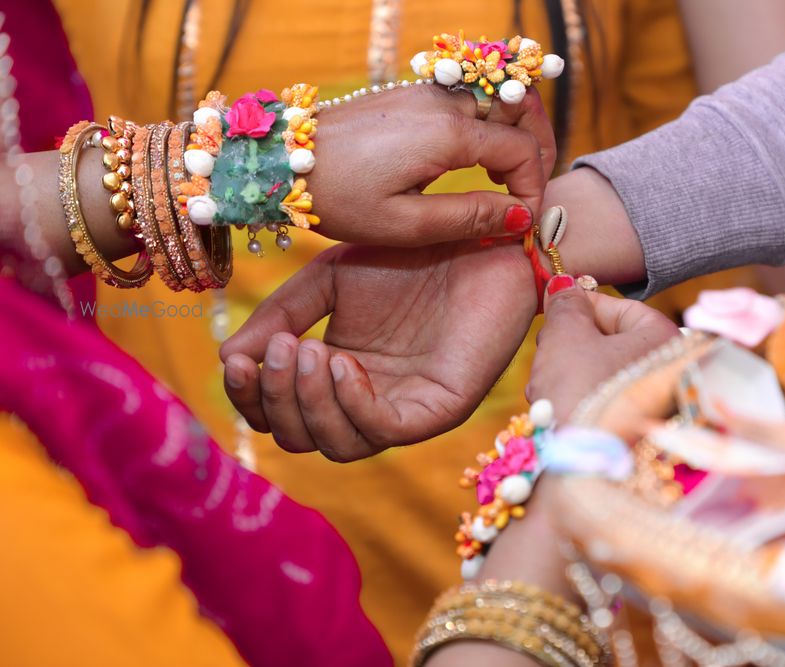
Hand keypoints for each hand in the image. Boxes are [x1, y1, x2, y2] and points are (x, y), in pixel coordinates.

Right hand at [219, 241, 535, 460]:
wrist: (480, 239)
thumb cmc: (410, 253)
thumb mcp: (330, 278)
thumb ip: (281, 314)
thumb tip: (228, 359)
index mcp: (335, 371)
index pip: (278, 411)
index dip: (250, 396)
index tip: (236, 362)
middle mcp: (365, 399)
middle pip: (299, 436)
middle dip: (277, 399)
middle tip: (280, 348)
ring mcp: (401, 408)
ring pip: (337, 445)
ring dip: (309, 403)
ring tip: (308, 350)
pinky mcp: (438, 409)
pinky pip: (383, 430)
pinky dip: (352, 403)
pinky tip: (342, 362)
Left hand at [310, 85, 555, 244]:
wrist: (282, 162)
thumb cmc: (338, 198)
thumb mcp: (405, 224)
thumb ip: (469, 218)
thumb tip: (519, 217)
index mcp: (447, 135)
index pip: (522, 152)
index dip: (534, 188)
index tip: (523, 221)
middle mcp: (442, 103)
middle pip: (521, 107)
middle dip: (539, 147)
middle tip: (530, 189)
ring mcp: (425, 92)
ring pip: (498, 97)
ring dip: (515, 132)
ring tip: (506, 177)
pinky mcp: (410, 94)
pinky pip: (468, 97)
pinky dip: (488, 125)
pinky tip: (475, 161)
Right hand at [528, 275, 679, 421]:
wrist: (583, 468)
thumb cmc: (578, 391)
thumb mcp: (564, 335)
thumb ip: (565, 304)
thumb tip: (564, 284)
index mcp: (664, 339)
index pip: (621, 308)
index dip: (581, 306)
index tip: (552, 312)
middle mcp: (670, 372)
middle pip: (611, 343)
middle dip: (571, 347)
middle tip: (547, 355)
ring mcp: (656, 406)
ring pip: (603, 374)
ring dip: (569, 376)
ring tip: (546, 389)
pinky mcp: (637, 433)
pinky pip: (605, 403)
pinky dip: (580, 402)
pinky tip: (558, 412)